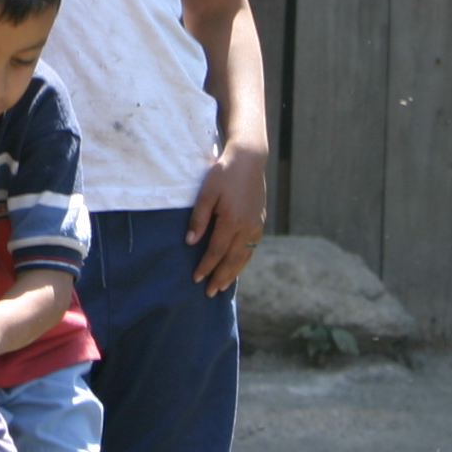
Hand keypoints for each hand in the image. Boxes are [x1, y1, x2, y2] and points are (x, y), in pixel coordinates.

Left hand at [188, 140, 268, 294]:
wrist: (249, 159)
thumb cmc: (223, 173)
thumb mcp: (206, 192)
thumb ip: (198, 218)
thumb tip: (191, 242)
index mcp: (232, 221)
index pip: (217, 251)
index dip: (206, 266)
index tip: (196, 279)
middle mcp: (247, 227)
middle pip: (233, 260)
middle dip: (220, 277)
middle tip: (211, 293)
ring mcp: (256, 225)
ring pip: (244, 256)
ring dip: (233, 273)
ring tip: (223, 285)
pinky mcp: (260, 221)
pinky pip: (251, 247)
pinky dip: (243, 260)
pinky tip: (236, 265)